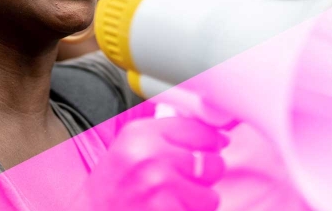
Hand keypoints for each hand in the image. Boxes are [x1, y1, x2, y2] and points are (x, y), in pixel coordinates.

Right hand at [88, 116, 227, 210]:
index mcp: (141, 134)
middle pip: (213, 163)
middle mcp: (150, 157)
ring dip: (197, 201)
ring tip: (172, 199)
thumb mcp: (131, 146)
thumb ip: (166, 133)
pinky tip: (167, 210)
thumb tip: (215, 130)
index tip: (210, 149)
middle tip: (181, 180)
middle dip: (205, 175)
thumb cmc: (115, 184)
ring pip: (210, 196)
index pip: (201, 130)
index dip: (211, 142)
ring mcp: (158, 188)